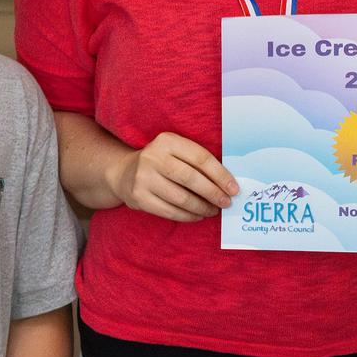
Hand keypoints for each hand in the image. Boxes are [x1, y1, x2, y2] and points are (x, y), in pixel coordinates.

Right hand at [105, 132, 238, 220]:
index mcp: (167, 141)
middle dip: (213, 193)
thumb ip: (196, 161)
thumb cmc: (161, 162)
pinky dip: (188, 216)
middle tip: (226, 202)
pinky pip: (170, 211)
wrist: (123, 172)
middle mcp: (153, 157)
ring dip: (202, 207)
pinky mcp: (139, 197)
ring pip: (181, 198)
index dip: (220, 175)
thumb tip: (227, 183)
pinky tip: (198, 215)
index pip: (200, 158)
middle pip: (191, 178)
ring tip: (213, 210)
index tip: (234, 188)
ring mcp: (143, 178)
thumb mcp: (175, 151)